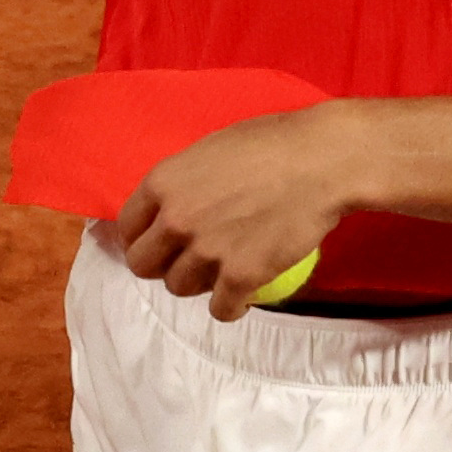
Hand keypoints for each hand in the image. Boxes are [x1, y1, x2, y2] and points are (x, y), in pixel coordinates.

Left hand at [118, 102, 370, 317]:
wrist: (324, 161)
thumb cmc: (275, 142)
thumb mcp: (211, 149)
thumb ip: (185, 180)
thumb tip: (178, 200)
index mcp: (163, 183)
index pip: (127, 227)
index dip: (143, 238)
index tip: (161, 242)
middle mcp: (176, 219)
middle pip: (143, 265)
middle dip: (162, 265)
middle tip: (188, 260)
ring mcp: (207, 250)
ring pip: (179, 288)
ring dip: (198, 284)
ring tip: (221, 274)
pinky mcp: (241, 275)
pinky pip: (221, 309)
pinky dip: (230, 307)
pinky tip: (241, 298)